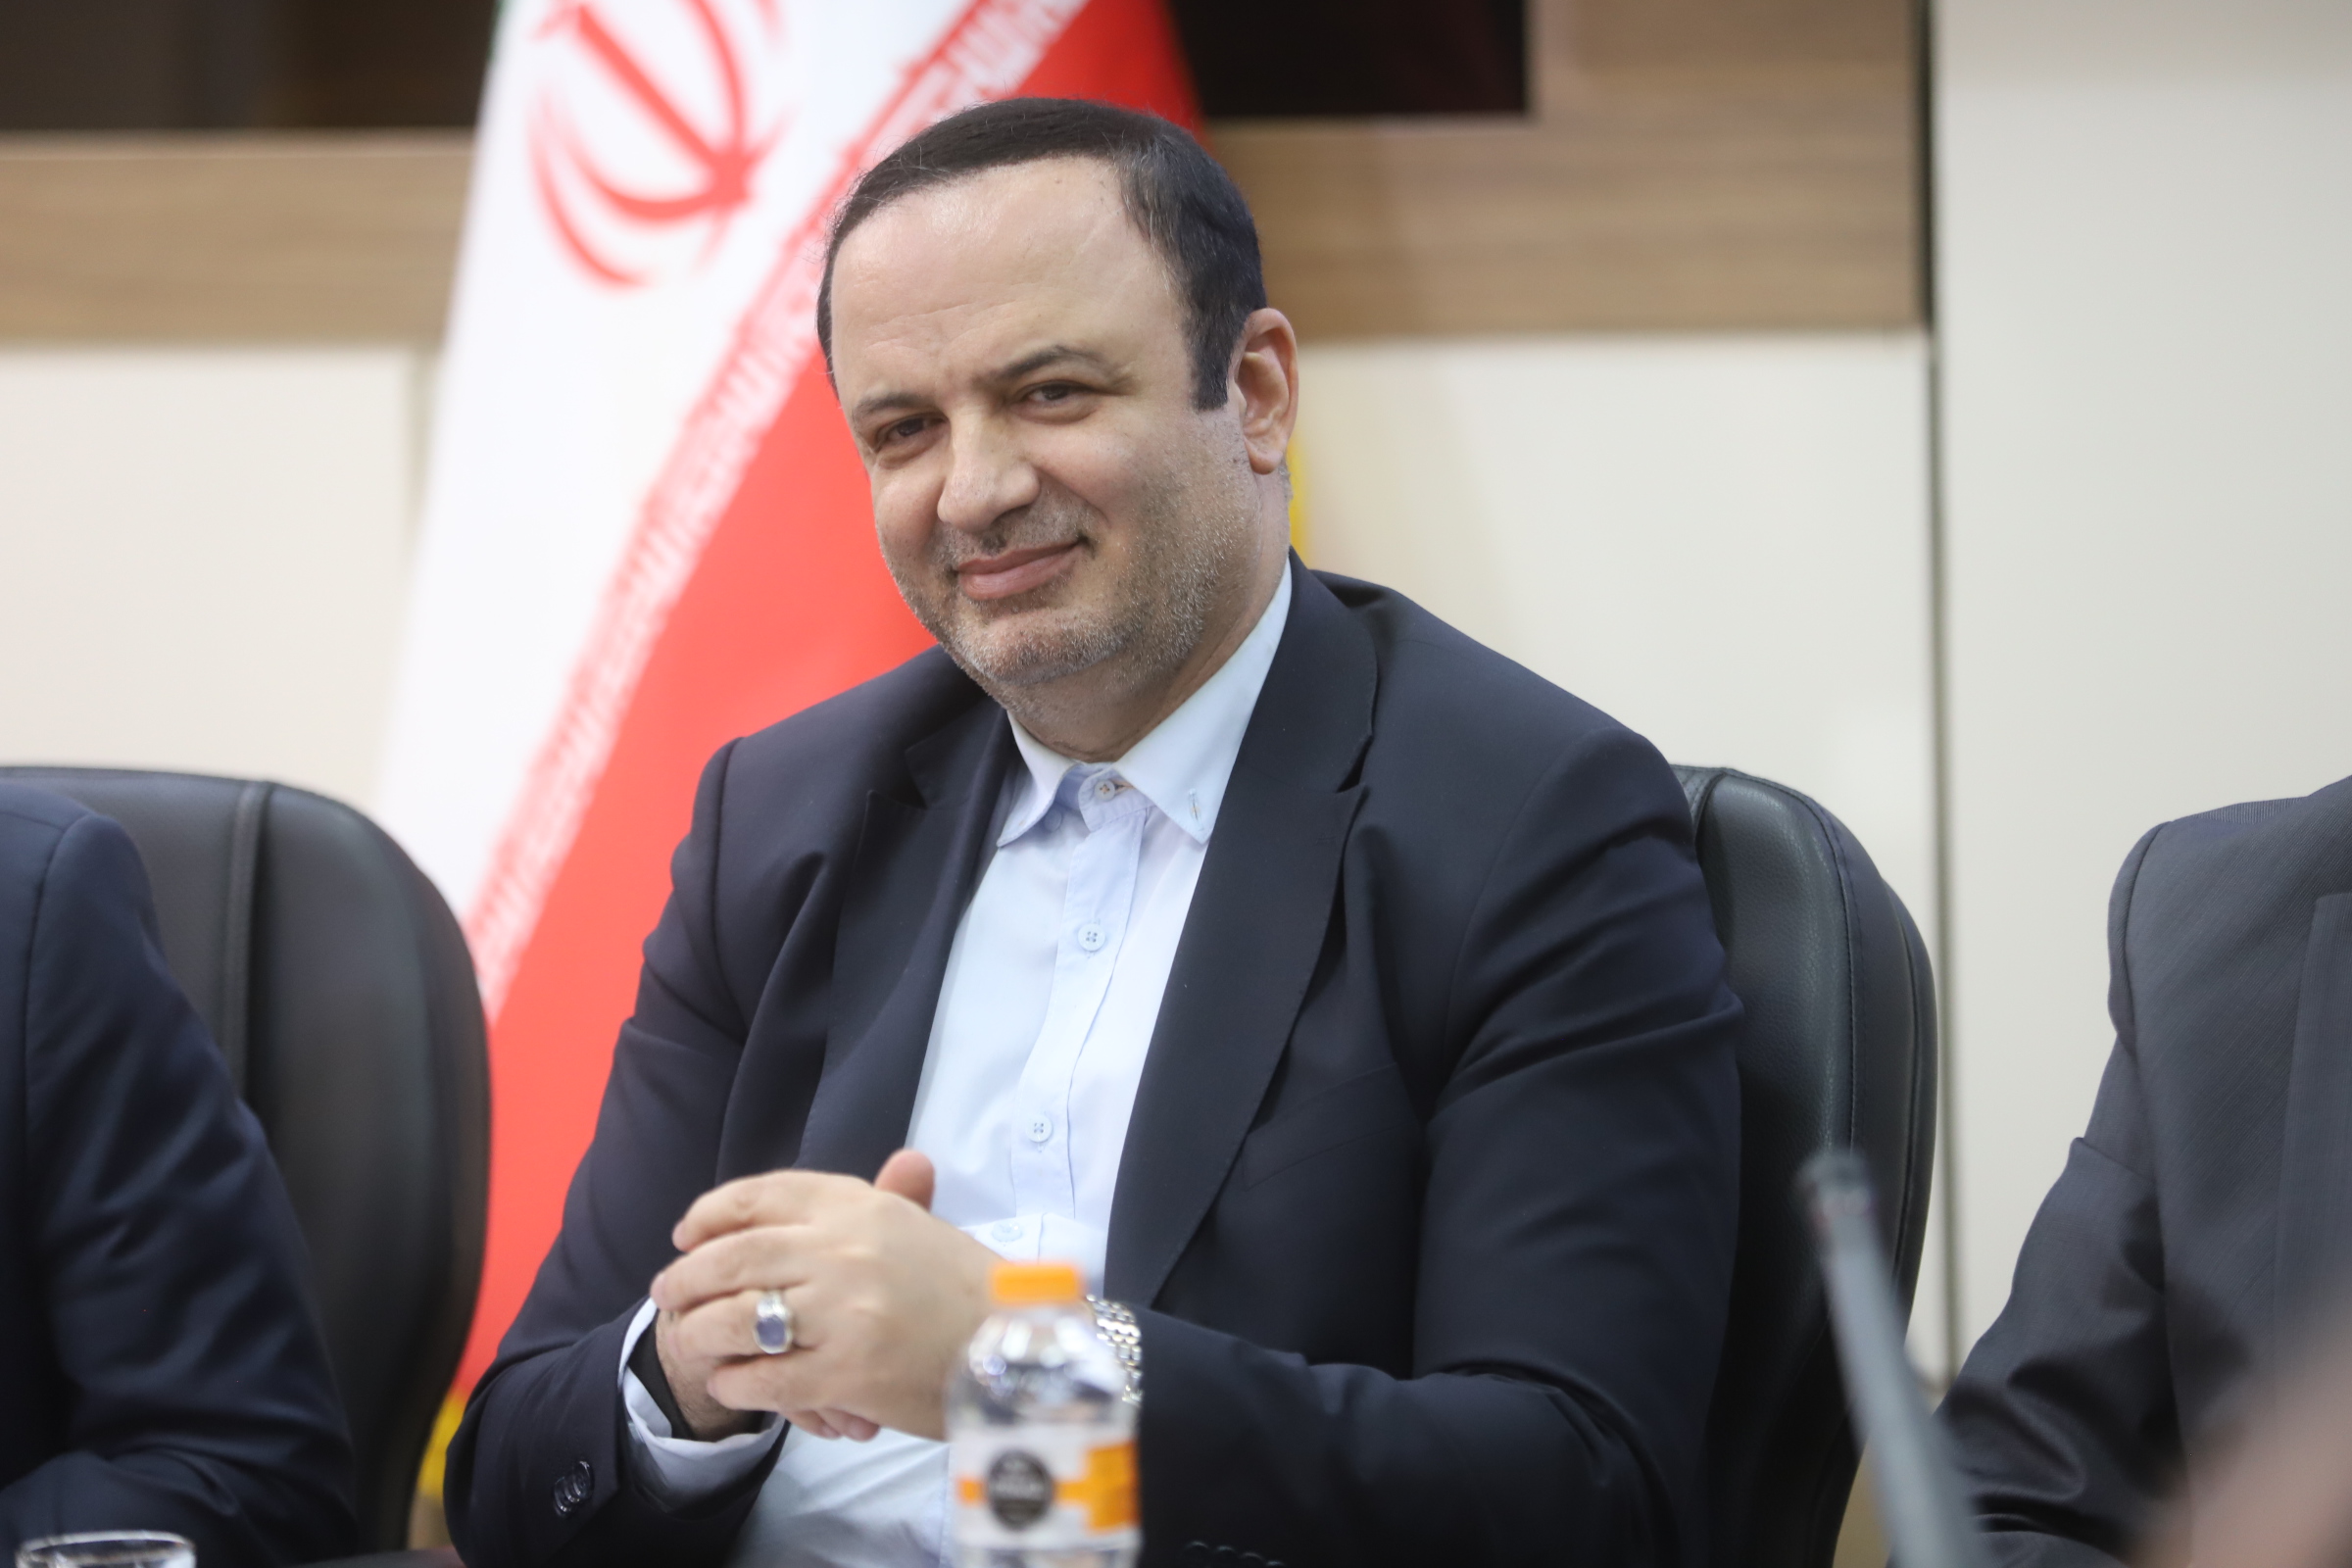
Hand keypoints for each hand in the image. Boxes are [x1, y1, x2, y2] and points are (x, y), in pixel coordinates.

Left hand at [649, 1150, 993, 1441]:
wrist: (1014, 1348)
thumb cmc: (967, 1288)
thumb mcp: (925, 1229)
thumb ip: (893, 1197)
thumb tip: (906, 1160)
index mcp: (860, 1205)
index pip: (761, 1196)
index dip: (710, 1214)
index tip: (686, 1234)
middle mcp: (843, 1248)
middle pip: (733, 1257)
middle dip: (687, 1278)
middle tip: (668, 1294)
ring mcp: (841, 1311)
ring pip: (736, 1319)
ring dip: (700, 1333)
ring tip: (690, 1342)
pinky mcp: (844, 1372)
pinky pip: (764, 1379)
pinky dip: (736, 1384)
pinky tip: (731, 1384)